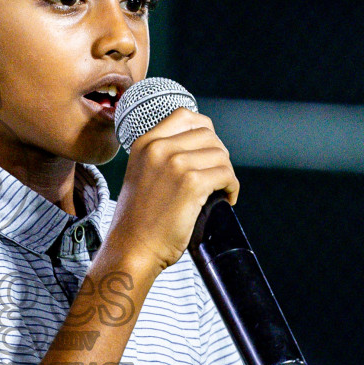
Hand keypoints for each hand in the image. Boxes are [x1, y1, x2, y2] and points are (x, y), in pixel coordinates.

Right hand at [105, 107, 238, 273]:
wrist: (131, 248)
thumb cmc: (138, 220)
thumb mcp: (141, 174)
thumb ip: (162, 156)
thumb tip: (200, 147)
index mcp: (144, 143)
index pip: (185, 116)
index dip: (205, 132)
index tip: (208, 151)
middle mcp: (159, 148)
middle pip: (208, 134)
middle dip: (218, 155)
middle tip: (217, 176)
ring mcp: (175, 164)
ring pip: (220, 154)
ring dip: (227, 173)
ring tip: (221, 190)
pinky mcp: (191, 183)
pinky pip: (226, 174)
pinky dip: (232, 187)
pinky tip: (226, 199)